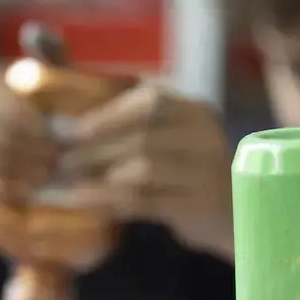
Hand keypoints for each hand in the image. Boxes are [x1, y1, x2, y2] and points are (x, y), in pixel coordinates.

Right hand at [0, 63, 56, 226]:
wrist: (26, 172)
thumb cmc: (47, 128)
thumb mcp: (57, 95)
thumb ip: (51, 64)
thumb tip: (35, 33)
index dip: (26, 114)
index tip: (57, 132)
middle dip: (20, 143)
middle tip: (55, 159)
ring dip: (10, 167)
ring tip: (46, 176)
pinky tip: (24, 193)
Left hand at [62, 84, 232, 257]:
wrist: (239, 215)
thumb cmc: (190, 172)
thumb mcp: (170, 138)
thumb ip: (128, 119)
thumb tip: (61, 84)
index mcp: (194, 112)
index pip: (150, 101)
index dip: (108, 114)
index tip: (73, 129)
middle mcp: (204, 136)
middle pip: (142, 136)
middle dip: (95, 149)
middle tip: (60, 163)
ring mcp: (204, 173)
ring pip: (143, 170)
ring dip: (100, 178)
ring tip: (69, 186)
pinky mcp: (197, 207)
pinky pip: (147, 202)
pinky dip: (113, 202)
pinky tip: (89, 204)